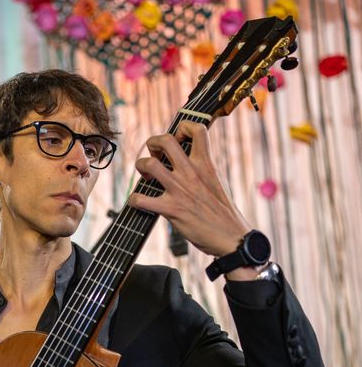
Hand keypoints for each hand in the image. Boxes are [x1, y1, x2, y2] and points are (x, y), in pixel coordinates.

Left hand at [129, 120, 250, 257]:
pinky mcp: (172, 210)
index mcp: (206, 164)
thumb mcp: (216, 182)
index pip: (197, 129)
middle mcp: (191, 173)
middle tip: (155, 156)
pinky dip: (134, 200)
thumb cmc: (223, 214)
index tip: (178, 139)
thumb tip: (188, 162)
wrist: (231, 238)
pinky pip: (141, 199)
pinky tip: (138, 202)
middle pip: (166, 140)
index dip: (183, 128)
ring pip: (150, 164)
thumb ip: (202, 170)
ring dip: (141, 166)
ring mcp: (180, 190)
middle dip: (153, 143)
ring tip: (146, 176)